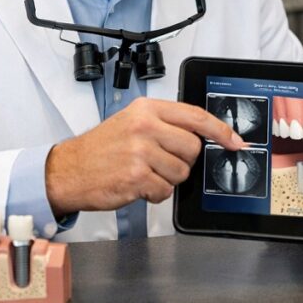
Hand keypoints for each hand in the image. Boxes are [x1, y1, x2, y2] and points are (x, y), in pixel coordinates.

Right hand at [45, 98, 243, 214]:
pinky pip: (165, 191)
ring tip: (144, 172)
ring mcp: (140, 152)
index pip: (196, 116)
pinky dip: (155, 193)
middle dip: (183, 160)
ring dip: (167, 179)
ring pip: (181, 172)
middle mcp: (145, 127)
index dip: (221, 130)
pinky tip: (137, 185)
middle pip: (193, 147)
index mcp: (147, 109)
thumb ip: (166, 123)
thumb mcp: (132, 121)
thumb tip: (203, 135)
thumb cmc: (101, 147)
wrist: (67, 170)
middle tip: (161, 161)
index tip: (235, 141)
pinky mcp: (136, 177)